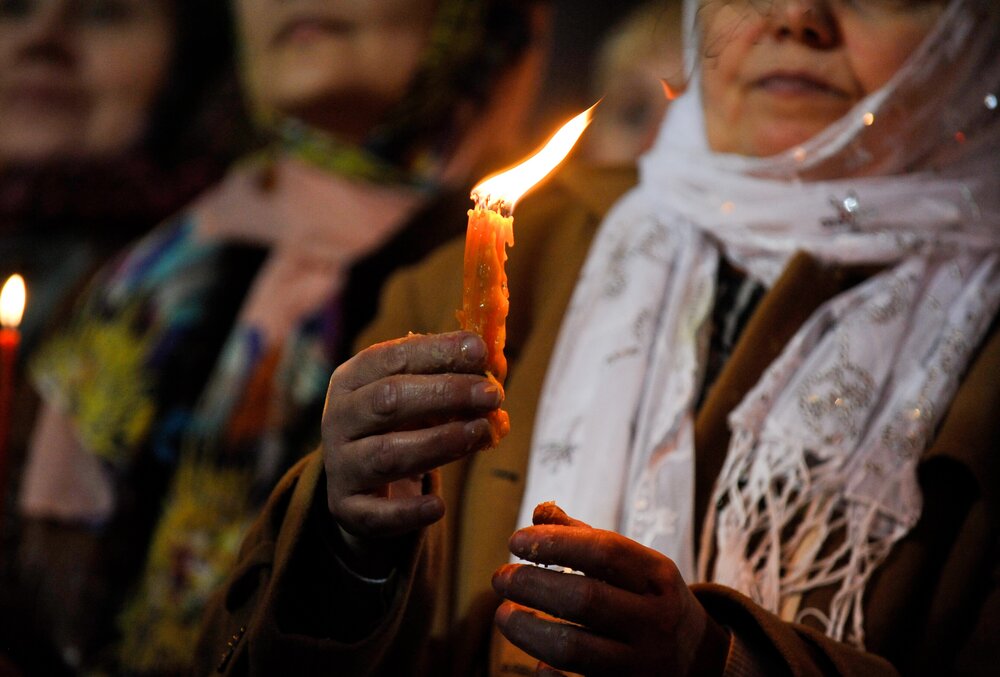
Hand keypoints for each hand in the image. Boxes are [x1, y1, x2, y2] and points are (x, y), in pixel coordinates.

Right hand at [323, 331, 500, 567]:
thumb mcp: (419, 397)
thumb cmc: (400, 428)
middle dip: (445, 394)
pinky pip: (375, 514)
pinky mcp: (348, 509)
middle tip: (492, 394)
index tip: (480, 351)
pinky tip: (437, 506)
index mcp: (352, 380)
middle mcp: (338, 419)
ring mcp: (340, 466)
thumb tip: (495, 362)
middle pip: (388, 400)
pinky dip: (408, 511)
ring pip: (387, 454)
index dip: (436, 352)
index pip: (391, 358)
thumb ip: (451, 377)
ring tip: (481, 433)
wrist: (365, 487)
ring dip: (439, 442)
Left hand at [492, 503, 723, 675]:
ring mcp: (643, 664)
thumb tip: (539, 513)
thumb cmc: (652, 601)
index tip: (515, 541)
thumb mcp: (637, 566)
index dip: (555, 542)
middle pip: (584, 598)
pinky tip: (535, 661)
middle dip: (532, 585)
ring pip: (574, 648)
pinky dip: (550, 675)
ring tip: (504, 615)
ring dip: (528, 630)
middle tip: (500, 579)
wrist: (701, 663)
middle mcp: (655, 620)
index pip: (604, 551)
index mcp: (659, 577)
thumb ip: (586, 538)